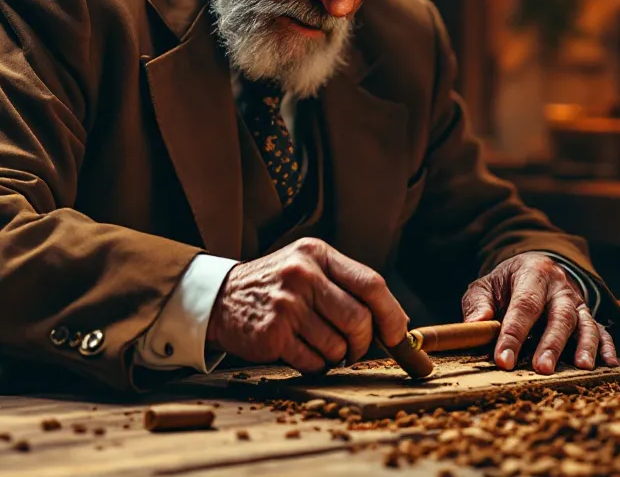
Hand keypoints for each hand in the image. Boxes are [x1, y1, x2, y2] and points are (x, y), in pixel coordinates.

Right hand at [207, 237, 409, 373]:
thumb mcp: (309, 267)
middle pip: (359, 320)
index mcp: (317, 254)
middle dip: (363, 343)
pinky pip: (313, 362)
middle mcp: (302, 275)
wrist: (220, 297)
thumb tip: (398, 322)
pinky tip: (301, 351)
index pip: (371, 284)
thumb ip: (349, 286)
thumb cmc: (276, 285)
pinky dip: (315, 364)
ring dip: (336, 356)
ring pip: (337, 346)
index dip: (391, 314)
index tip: (398, 334)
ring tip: (319, 345)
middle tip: (353, 348)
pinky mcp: (273, 335)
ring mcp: (286, 305)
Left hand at [461, 252, 617, 373]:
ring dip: (584, 345)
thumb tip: (475, 324)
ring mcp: (577, 301)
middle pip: (559, 315)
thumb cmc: (507, 283)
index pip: (524, 305)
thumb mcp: (487, 285)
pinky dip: (607, 346)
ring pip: (584, 322)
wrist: (535, 267)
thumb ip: (478, 303)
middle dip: (551, 343)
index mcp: (533, 273)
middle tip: (542, 368)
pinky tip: (608, 364)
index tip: (503, 360)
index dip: (514, 333)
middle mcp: (560, 287)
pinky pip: (601, 329)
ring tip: (582, 367)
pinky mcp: (587, 315)